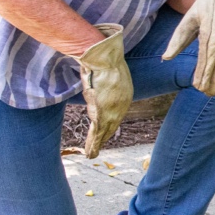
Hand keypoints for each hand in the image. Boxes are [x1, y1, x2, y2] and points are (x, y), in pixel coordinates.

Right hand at [72, 24, 133, 158]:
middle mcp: (121, 105)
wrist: (105, 60)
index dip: (110, 123)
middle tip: (97, 148)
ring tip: (92, 155)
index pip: (116, 112)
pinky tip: (91, 154)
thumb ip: (101, 73)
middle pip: (111, 125)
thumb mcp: (107, 68)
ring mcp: (111, 111)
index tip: (106, 130)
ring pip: (103, 132)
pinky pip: (97, 133)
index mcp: (123, 95)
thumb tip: (92, 65)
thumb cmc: (105, 60)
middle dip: (104, 137)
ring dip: (96, 144)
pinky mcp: (102, 115)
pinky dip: (93, 144)